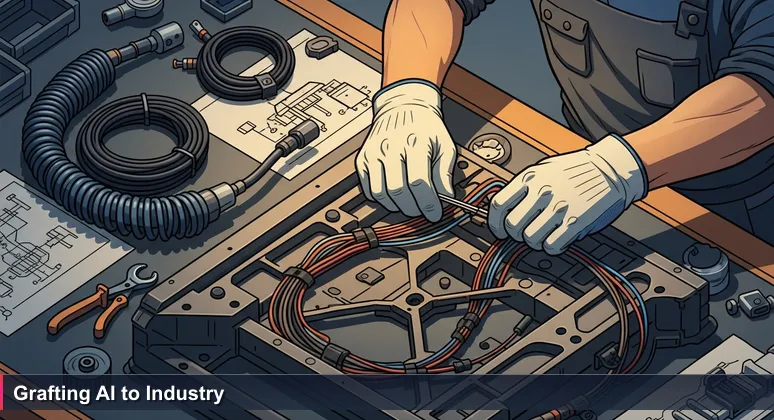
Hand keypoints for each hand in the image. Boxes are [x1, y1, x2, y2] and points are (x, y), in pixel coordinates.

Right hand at [356, 81, 455, 221]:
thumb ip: (445, 174)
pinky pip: (369, 189)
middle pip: (399, 191)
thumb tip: (445, 199)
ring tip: (409, 203)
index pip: (419, 182)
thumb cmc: (425, 127)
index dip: (428, 203)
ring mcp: (373, 154)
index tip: (434, 213)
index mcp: (414, 143)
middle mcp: (391, 148)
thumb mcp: (444, 145)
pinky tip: (394, 195)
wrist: (402, 107)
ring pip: (381, 193)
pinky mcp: (362, 160)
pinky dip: (382, 198)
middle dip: (414, 208)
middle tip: (423, 211)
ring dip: (397, 206)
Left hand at [488, 135, 647, 253]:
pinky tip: (558, 238)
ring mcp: (558, 208)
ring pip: (530, 239)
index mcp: (530, 178)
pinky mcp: (575, 222)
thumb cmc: (576, 170)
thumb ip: (524, 188)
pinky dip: (552, 246)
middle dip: (516, 234)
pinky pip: (552, 246)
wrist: (611, 168)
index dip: (496, 223)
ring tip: (544, 235)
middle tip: (526, 232)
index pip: (498, 205)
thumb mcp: (544, 169)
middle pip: (513, 226)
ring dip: (535, 242)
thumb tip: (505, 209)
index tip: (500, 230)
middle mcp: (541, 193)